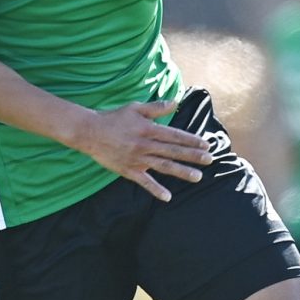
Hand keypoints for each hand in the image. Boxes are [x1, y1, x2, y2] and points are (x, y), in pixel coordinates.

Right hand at [77, 99, 212, 201]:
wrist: (89, 132)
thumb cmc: (113, 118)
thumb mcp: (135, 108)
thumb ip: (156, 107)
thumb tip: (175, 102)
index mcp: (148, 129)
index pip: (175, 136)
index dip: (192, 140)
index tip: (206, 145)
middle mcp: (145, 145)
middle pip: (173, 151)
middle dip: (193, 156)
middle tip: (210, 160)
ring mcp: (137, 159)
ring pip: (163, 166)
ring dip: (181, 172)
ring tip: (197, 177)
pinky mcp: (128, 170)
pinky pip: (144, 181)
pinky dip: (156, 189)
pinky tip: (167, 197)